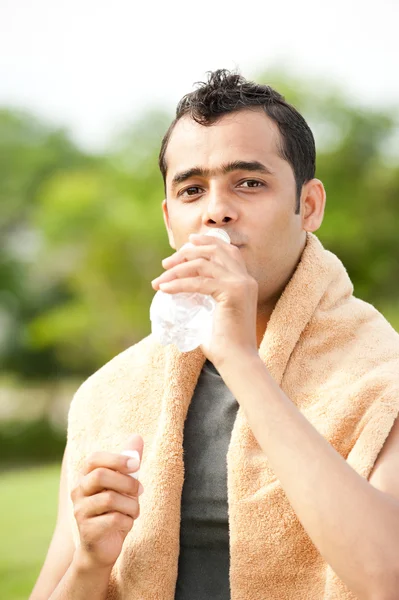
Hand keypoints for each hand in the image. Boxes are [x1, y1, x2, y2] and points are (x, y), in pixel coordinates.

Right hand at [71, 434, 143, 569]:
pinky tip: (127, 524)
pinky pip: (114, 519)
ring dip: (131, 505)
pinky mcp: (87, 531)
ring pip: (110, 499)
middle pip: (101, 476)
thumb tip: (137, 436)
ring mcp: (80, 512)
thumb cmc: (114, 510)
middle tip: (140, 490)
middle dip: (127, 482)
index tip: (136, 464)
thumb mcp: (124, 484)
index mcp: (85, 476)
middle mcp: (78, 491)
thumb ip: (129, 461)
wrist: (102, 548)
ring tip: (134, 511)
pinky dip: (127, 521)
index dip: (117, 459)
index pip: (95, 459)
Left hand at [151, 233, 258, 367]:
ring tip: (159, 281)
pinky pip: (198, 283)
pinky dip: (178, 284)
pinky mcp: (232, 293)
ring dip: (177, 269)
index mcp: (245, 281)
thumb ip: (202, 296)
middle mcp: (246, 279)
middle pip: (215, 250)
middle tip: (166, 263)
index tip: (187, 243)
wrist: (236, 361)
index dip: (207, 242)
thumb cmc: (223, 343)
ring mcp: (241, 284)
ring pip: (202, 264)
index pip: (228, 250)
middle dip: (187, 252)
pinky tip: (164, 289)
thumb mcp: (212, 312)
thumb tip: (178, 288)